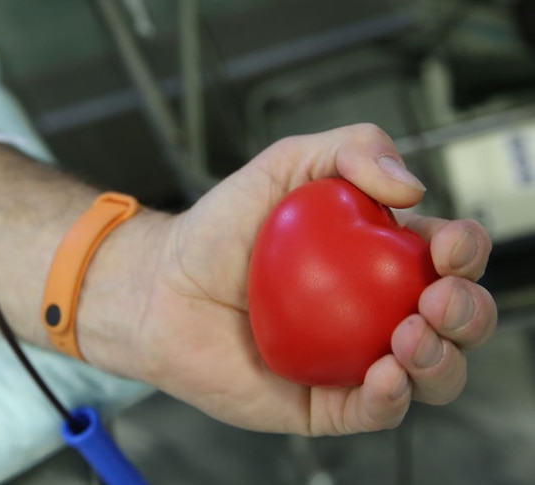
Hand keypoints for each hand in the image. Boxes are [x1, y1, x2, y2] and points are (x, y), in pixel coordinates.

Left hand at [133, 123, 496, 435]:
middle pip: (454, 322)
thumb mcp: (285, 165)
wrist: (162, 287)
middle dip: (467, 312)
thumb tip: (410, 186)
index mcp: (380, 258)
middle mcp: (377, 312)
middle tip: (435, 298)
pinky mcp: (326, 403)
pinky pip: (375, 411)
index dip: (464, 251)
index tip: (445, 244)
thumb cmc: (220, 229)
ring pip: (430, 374)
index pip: (446, 258)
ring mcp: (355, 360)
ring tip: (410, 335)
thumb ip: (350, 149)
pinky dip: (393, 398)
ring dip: (442, 359)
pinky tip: (386, 373)